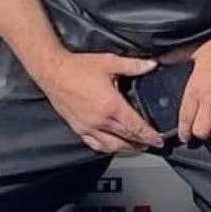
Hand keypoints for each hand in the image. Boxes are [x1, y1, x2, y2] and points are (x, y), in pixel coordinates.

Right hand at [37, 52, 165, 154]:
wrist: (52, 71)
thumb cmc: (77, 67)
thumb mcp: (109, 62)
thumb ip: (134, 65)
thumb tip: (152, 65)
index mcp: (111, 106)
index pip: (136, 127)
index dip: (150, 136)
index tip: (158, 140)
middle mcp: (100, 121)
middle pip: (126, 139)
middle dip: (141, 144)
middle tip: (151, 145)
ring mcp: (88, 127)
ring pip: (111, 146)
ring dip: (125, 149)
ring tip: (135, 148)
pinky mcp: (78, 128)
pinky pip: (95, 144)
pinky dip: (107, 148)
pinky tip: (112, 146)